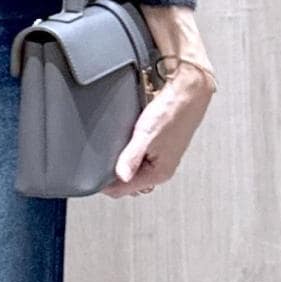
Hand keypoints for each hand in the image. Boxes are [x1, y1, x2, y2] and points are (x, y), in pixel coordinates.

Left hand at [101, 66, 213, 198]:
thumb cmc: (173, 110)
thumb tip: (121, 176)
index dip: (104, 184)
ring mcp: (161, 159)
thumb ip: (131, 157)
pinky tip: (127, 139)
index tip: (91, 173)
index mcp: (159, 172)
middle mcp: (161, 169)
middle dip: (111, 173)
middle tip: (100, 157)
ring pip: (132, 169)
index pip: (122, 190)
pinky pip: (138, 157)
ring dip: (121, 161)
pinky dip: (129, 151)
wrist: (188, 91)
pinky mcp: (160, 147)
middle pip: (126, 182)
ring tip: (115, 145)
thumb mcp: (146, 133)